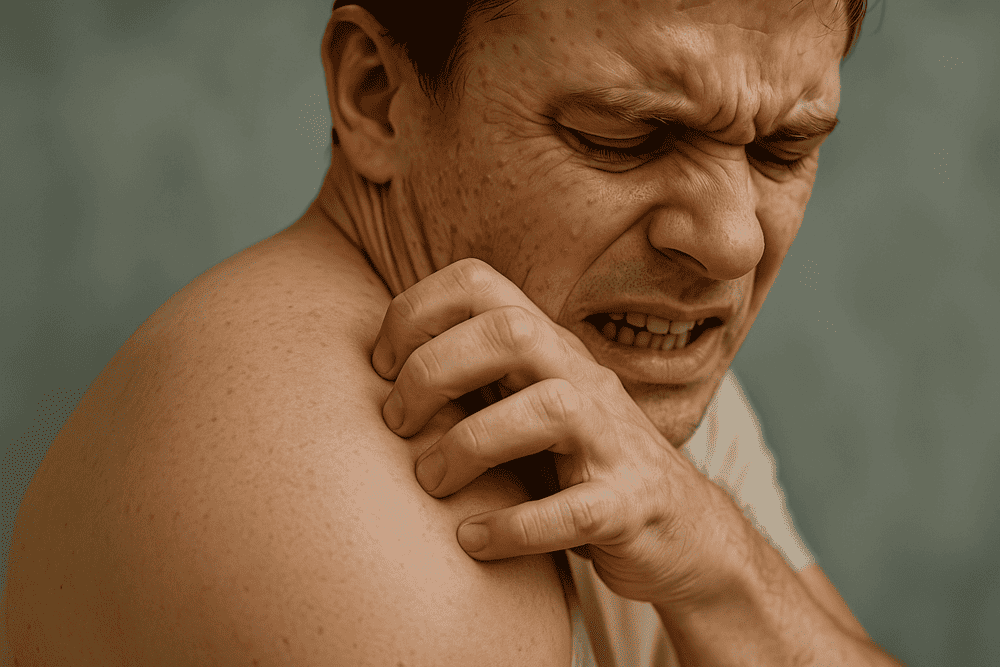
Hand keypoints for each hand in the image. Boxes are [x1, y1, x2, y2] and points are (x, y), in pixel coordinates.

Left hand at [370, 258, 754, 605]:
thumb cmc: (578, 468)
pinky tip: (471, 540)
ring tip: (431, 483)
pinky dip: (511, 528)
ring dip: (467, 446)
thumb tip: (374, 374)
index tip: (380, 368)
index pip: (479, 283)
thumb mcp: (525, 409)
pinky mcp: (628, 506)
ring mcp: (612, 440)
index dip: (414, 312)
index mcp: (547, 349)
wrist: (681, 531)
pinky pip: (571, 510)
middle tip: (396, 424)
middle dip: (433, 371)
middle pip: (510, 330)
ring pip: (547, 409)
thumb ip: (472, 383)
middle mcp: (582, 379)